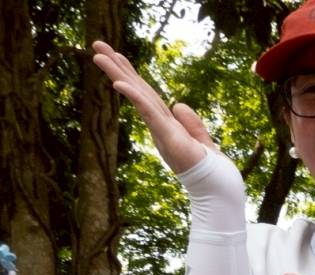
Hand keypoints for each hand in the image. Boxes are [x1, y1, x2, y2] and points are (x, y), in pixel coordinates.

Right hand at [89, 43, 217, 175]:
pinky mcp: (168, 138)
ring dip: (117, 74)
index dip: (132, 74)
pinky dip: (135, 98)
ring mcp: (161, 131)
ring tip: (97, 55)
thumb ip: (191, 123)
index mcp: (166, 124)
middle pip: (136, 90)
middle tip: (96, 44)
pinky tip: (119, 83)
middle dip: (116, 67)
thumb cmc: (211, 169)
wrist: (218, 189)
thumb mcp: (202, 140)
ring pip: (137, 97)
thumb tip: (178, 104)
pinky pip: (149, 113)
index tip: (117, 55)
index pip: (147, 94)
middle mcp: (158, 125)